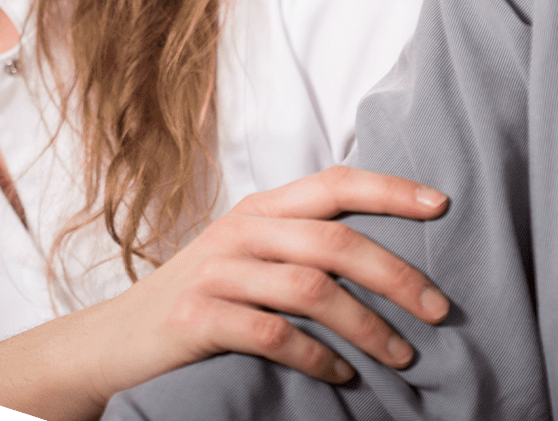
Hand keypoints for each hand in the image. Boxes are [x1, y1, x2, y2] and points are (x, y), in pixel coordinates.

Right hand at [98, 165, 449, 397]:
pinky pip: (273, 335)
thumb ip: (299, 245)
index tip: (441, 204)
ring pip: (311, 289)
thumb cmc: (201, 298)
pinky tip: (341, 373)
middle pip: (334, 240)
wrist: (116, 340)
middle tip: (438, 309)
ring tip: (402, 354)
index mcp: (259, 208)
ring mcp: (216, 273)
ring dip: (366, 325)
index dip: (389, 189)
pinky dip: (317, 356)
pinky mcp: (197, 318)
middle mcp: (240, 231)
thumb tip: (384, 254)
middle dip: (395, 273)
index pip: (334, 183)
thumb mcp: (246, 256)